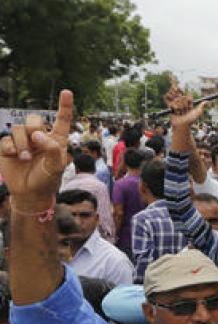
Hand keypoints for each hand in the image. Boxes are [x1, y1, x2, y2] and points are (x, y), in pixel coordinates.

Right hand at [0, 90, 71, 207]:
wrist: (30, 193)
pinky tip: (15, 156)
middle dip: (34, 127)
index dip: (64, 106)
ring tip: (25, 157)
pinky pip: (6, 138)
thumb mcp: (56, 166)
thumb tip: (38, 134)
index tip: (66, 92)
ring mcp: (23, 142)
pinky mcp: (8, 148)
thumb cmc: (47, 179)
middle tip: (35, 142)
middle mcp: (39, 138)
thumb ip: (52, 148)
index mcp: (56, 140)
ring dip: (21, 142)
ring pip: (18, 128)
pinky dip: (11, 147)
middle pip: (33, 119)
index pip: (61, 120)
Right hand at [163, 75, 206, 129]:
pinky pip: (171, 102)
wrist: (182, 126)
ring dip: (179, 107)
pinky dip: (174, 106)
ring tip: (180, 113)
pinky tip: (175, 111)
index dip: (189, 99)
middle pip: (183, 97)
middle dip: (184, 105)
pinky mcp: (170, 106)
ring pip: (177, 99)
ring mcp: (176, 104)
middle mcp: (183, 103)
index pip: (189, 97)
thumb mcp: (197, 113)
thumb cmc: (190, 121)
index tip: (189, 104)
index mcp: (189, 103)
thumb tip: (207, 101)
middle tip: (185, 112)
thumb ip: (201, 106)